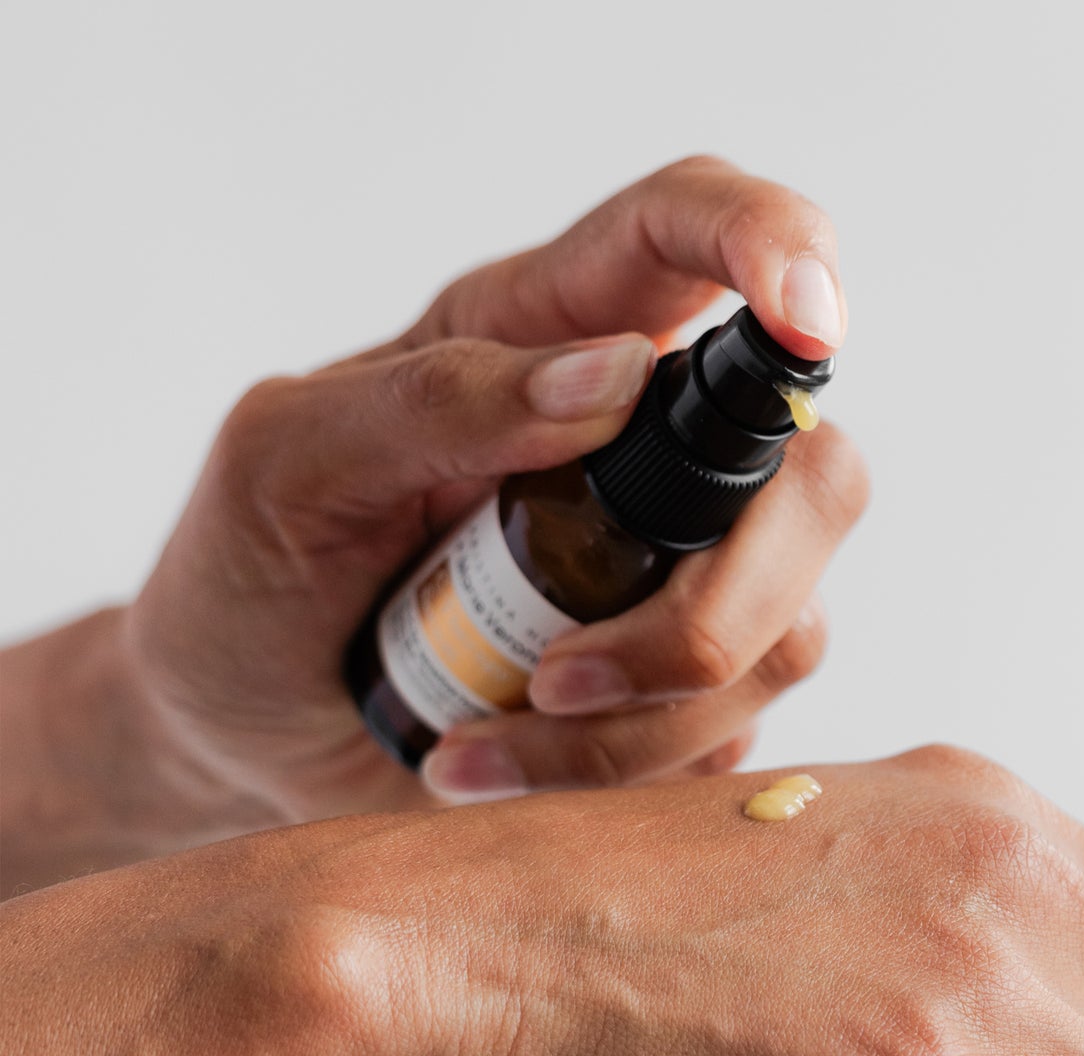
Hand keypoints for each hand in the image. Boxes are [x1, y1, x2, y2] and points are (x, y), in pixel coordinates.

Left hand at [120, 155, 865, 826]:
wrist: (246, 730)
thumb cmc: (255, 571)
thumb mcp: (290, 462)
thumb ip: (435, 399)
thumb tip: (613, 378)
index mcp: (549, 341)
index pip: (695, 233)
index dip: (781, 244)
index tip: (809, 316)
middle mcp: (646, 453)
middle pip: (814, 475)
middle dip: (728, 593)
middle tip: (558, 669)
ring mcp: (683, 579)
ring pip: (784, 633)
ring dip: (634, 715)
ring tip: (471, 745)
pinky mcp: (685, 694)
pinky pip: (730, 735)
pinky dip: (613, 771)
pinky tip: (497, 769)